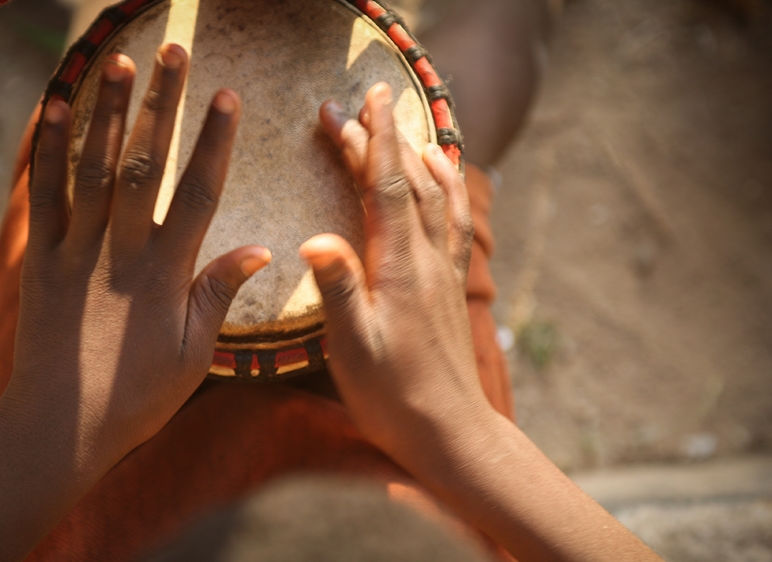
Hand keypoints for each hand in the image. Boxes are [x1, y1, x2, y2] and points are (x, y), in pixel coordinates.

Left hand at [0, 44, 269, 474]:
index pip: (198, 193)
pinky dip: (48, 149)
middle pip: (145, 163)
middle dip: (160, 103)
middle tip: (173, 52)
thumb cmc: (135, 397)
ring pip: (93, 168)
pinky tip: (54, 108)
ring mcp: (76, 251)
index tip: (228, 95)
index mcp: (166, 273)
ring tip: (119, 61)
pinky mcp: (41, 259)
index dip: (214, 141)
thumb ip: (218, 294)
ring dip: (106, 110)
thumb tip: (259, 249)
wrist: (59, 427)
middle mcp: (121, 251)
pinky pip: (44, 193)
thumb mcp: (192, 354)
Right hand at [301, 83, 488, 461]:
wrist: (451, 434)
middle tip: (355, 104)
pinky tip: (446, 182)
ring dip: (419, 157)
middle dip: (382, 138)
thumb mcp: (351, 348)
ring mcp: (444, 273)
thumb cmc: (393, 397)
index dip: (369, 139)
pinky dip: (450, 190)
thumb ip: (338, 290)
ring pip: (439, 196)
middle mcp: (428, 260)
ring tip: (404, 128)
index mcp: (399, 267)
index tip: (353, 102)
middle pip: (409, 182)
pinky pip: (456, 223)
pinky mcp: (452, 289)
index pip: (386, 186)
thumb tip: (315, 239)